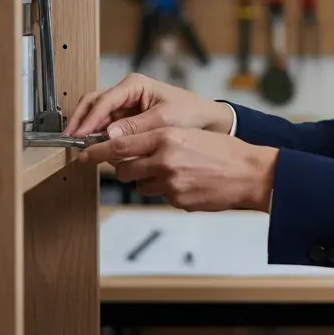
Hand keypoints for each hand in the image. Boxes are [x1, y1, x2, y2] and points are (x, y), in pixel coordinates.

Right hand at [63, 73, 232, 138]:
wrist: (207, 121)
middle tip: (72, 141)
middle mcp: (127, 92)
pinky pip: (107, 127)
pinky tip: (95, 148)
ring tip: (80, 147)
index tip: (80, 135)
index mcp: (135, 84)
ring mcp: (126, 106)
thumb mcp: (165, 119)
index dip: (89, 119)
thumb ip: (137, 127)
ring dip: (87, 130)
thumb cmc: (191, 113)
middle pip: (93, 104)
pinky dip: (99, 136)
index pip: (104, 100)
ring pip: (97, 115)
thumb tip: (111, 135)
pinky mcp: (127, 120)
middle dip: (80, 121)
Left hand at [77, 126, 277, 212]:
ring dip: (148, 179)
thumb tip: (128, 146)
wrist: (249, 174)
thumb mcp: (188, 133)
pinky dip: (167, 189)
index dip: (97, 152)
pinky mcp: (178, 201)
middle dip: (125, 168)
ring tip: (174, 171)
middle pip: (125, 170)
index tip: (83, 155)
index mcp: (167, 138)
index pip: (119, 145)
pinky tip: (187, 182)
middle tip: (140, 163)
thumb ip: (157, 138)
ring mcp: (171, 184)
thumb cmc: (223, 151)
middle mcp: (165, 161)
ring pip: (141, 185)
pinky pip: (160, 196)